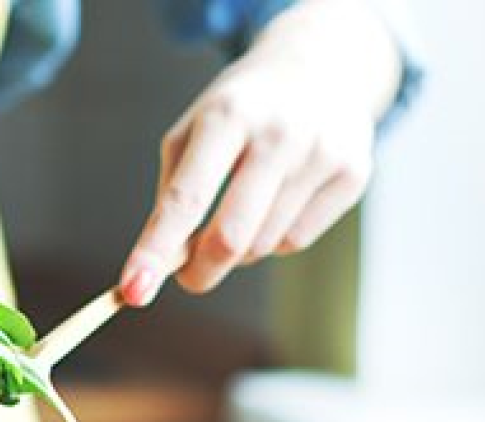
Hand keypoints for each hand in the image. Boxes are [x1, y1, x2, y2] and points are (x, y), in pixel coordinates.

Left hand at [119, 0, 401, 306]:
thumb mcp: (192, 135)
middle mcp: (279, 132)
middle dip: (200, 271)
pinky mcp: (353, 173)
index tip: (132, 291)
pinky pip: (296, 241)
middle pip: (230, 237)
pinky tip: (280, 198)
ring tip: (243, 206)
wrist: (318, 67)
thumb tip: (164, 267)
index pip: (185, 199)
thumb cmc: (238, 113)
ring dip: (240, 248)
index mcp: (227, 116)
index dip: (156, 250)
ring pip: (263, 245)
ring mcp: (322, 152)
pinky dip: (275, 237)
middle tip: (188, 277)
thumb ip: (173, 199)